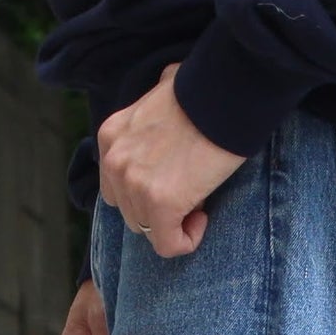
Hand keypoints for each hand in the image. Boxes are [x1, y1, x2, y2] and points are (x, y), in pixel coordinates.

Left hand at [97, 63, 245, 257]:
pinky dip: (186, 240)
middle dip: (159, 207)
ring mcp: (134, 184)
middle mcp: (115, 162)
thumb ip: (153, 108)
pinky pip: (167, 245)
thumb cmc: (204, 89)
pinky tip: (202, 219)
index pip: (116, 187)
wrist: (224, 93)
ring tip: (199, 196)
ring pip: (148, 229)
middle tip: (191, 187)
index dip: (146, 190)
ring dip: (174, 221)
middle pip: (130, 211)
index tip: (176, 178)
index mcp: (111, 137)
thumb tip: (166, 90)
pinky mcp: (160, 204)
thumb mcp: (162, 90)